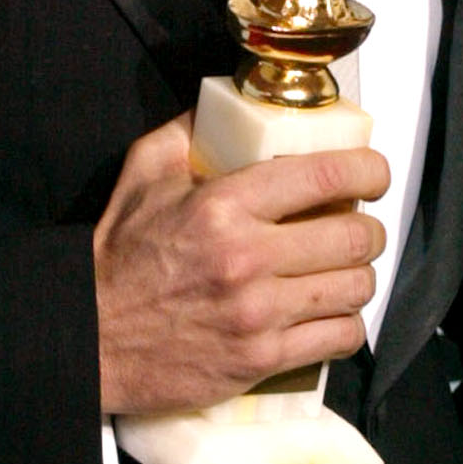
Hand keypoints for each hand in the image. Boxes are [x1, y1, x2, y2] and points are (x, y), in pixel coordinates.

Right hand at [93, 115, 387, 416]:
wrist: (90, 338)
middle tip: (356, 226)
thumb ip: (188, 131)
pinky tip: (330, 313)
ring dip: (359, 276)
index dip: (369, 170)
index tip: (373, 173)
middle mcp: (247, 258)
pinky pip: (340, 338)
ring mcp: (258, 313)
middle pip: (355, 236)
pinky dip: (346, 325)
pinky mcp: (261, 358)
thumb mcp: (144, 174)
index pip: (326, 176)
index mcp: (224, 206)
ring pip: (356, 288)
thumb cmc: (118, 259)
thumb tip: (230, 105)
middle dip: (368, 227)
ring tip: (343, 270)